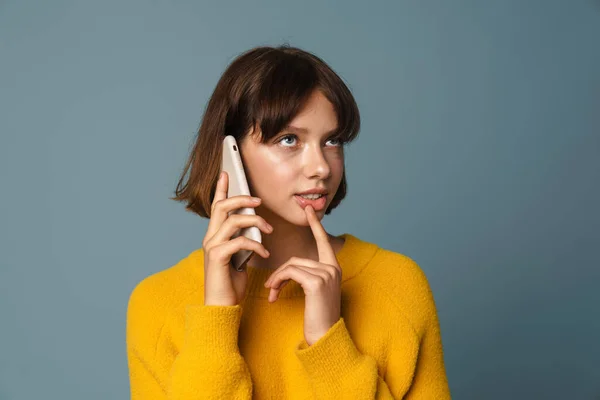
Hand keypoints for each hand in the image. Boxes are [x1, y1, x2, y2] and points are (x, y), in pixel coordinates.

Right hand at [202, 171, 272, 305]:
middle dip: (242, 198)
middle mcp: (210, 238)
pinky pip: (239, 240)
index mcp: (215, 236)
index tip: (227, 173)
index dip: (221, 188)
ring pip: (232, 220)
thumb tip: (257, 228)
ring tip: (270, 231)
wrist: (222, 308)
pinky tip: (265, 254)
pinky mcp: (218, 257)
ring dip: (255, 221)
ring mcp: (212, 247)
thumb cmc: (231, 285)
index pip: (216, 206)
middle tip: (259, 200)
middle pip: (222, 206)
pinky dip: (256, 244)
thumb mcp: (240, 258)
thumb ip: (243, 241)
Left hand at [264, 205, 341, 345]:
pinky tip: (274, 295)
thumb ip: (307, 275)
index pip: (323, 241)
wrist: (324, 337)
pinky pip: (290, 272)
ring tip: (272, 293)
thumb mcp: (313, 292)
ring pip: (291, 265)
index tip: (308, 209)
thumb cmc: (317, 317)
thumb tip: (290, 268)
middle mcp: (333, 268)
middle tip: (271, 288)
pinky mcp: (317, 282)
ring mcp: (326, 273)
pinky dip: (279, 282)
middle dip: (280, 273)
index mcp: (333, 267)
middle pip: (297, 258)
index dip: (315, 225)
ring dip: (277, 279)